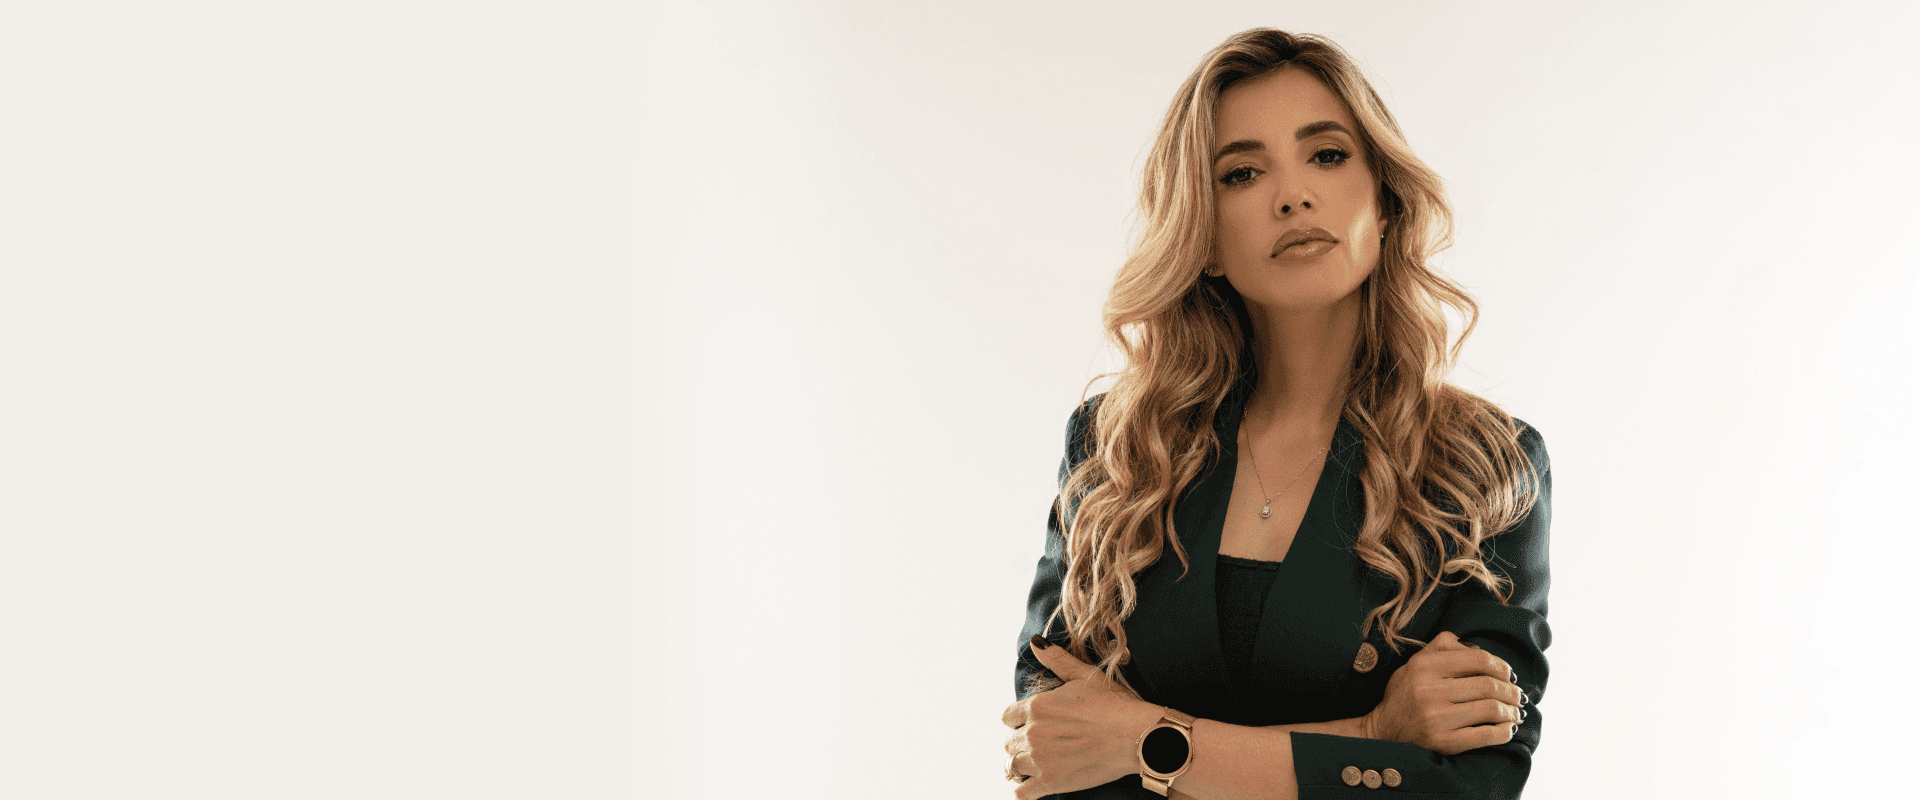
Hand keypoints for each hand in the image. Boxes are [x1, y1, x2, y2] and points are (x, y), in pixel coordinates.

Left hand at [1001, 636, 1161, 799]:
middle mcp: (1032, 733)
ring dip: (1024, 764)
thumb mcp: (1084, 675)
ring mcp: (1039, 760)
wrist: (1136, 737)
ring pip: (1013, 765)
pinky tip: (1036, 784)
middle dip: (1024, 741)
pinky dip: (1025, 790)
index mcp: (1036, 706)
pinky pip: (1021, 793)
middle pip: (1010, 742)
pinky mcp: (1050, 783)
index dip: (1021, 719)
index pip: (1008, 717)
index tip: (1037, 722)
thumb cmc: (1114, 704)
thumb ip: (1056, 659)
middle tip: (1046, 743)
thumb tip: (1035, 641)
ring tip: (1043, 761)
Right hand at [1360, 631, 1524, 754]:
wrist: (1382, 731)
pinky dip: (1504, 732)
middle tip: (1518, 696)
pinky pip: (1485, 735)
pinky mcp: (1442, 742)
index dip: (1502, 666)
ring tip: (1516, 713)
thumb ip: (1443, 647)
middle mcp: (1429, 690)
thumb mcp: (1415, 662)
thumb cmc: (1405, 693)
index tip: (1510, 675)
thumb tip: (1478, 648)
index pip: (1478, 659)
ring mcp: (1436, 718)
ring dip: (1511, 712)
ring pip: (1491, 709)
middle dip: (1512, 691)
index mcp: (1425, 666)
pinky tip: (1508, 729)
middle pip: (1489, 685)